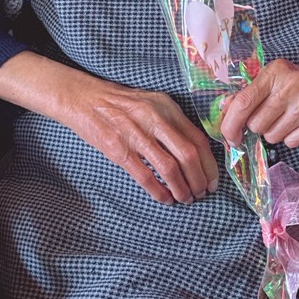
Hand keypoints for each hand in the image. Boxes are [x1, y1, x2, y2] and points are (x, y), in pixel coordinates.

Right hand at [62, 77, 219, 205]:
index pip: (197, 139)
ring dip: (181, 189)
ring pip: (169, 168)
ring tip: (185, 199)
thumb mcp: (152, 104)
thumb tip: (196, 151)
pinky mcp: (118, 149)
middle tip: (201, 194)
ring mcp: (136, 134)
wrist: (85, 99)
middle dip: (199, 180)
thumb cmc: (122, 104)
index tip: (213, 181)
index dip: (209, 165)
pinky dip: (158, 192)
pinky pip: (145, 176)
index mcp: (166, 107)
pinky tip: (164, 199)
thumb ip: (173, 123)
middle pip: (188, 155)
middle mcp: (154, 118)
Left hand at [219, 35, 298, 149]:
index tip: (229, 136)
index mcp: (275, 71)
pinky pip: (291, 142)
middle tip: (273, 116)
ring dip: (277, 133)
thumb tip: (224, 114)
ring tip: (290, 117)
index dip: (230, 123)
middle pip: (256, 124)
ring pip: (272, 136)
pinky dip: (293, 138)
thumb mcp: (277, 78)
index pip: (244, 101)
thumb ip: (252, 93)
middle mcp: (290, 84)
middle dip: (259, 127)